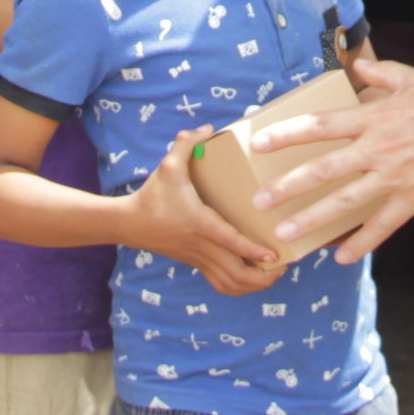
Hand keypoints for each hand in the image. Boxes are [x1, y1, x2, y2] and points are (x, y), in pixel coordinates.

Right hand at [118, 129, 282, 286]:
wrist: (129, 223)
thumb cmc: (152, 194)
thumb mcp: (168, 165)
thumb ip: (187, 144)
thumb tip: (209, 128)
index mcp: (200, 223)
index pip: (231, 242)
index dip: (253, 251)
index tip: (274, 255)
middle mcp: (202, 246)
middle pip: (236, 274)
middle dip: (263, 277)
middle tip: (283, 266)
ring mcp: (199, 259)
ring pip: (230, 285)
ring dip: (254, 285)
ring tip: (273, 273)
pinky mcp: (196, 264)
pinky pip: (221, 284)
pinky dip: (239, 287)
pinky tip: (252, 276)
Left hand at [250, 55, 413, 265]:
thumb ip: (382, 74)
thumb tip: (359, 66)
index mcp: (376, 117)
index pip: (321, 125)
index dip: (287, 134)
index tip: (259, 143)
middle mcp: (379, 149)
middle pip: (323, 170)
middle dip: (287, 187)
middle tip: (257, 201)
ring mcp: (397, 177)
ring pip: (346, 203)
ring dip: (312, 220)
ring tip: (285, 234)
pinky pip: (383, 225)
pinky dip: (362, 243)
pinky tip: (341, 257)